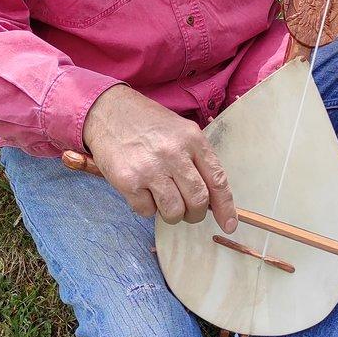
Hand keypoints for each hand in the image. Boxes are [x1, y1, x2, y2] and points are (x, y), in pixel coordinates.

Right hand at [82, 84, 237, 233]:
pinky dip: (147, 207)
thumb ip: (196, 159)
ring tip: (162, 197)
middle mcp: (174, 153)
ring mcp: (150, 168)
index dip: (226, 207)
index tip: (229, 225)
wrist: (108, 111)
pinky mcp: (128, 181)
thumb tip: (212, 199)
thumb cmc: (147, 123)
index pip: (217, 180)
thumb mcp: (180, 131)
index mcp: (192, 139)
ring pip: (174, 212)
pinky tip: (141, 189)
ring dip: (171, 213)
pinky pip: (147, 211)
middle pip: (198, 201)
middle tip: (187, 210)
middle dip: (195, 213)